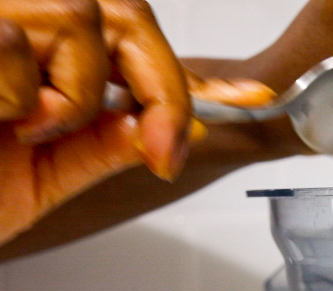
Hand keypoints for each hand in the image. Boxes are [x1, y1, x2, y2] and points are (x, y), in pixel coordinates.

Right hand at [0, 0, 269, 245]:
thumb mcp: (43, 177)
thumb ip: (105, 146)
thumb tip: (177, 132)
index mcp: (44, 60)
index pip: (136, 49)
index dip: (197, 77)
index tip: (253, 98)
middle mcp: (26, 22)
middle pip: (128, 15)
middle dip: (162, 88)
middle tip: (155, 143)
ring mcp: (1, 14)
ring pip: (85, 19)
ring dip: (74, 95)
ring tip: (24, 128)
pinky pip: (21, 43)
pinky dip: (22, 97)